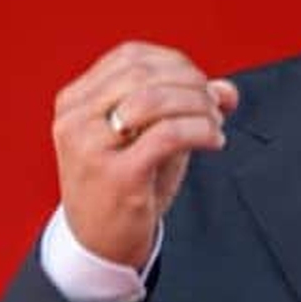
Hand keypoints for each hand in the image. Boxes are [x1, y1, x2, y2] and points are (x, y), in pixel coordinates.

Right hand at [51, 41, 238, 269]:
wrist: (100, 245)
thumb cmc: (125, 183)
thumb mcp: (150, 134)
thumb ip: (184, 104)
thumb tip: (226, 88)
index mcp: (75, 101)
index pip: (131, 56)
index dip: (176, 63)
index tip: (204, 84)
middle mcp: (74, 118)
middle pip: (145, 74)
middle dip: (192, 84)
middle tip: (216, 105)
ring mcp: (89, 147)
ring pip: (156, 99)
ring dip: (198, 106)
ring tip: (215, 124)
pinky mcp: (115, 175)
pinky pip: (169, 134)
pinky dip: (201, 131)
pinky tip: (215, 142)